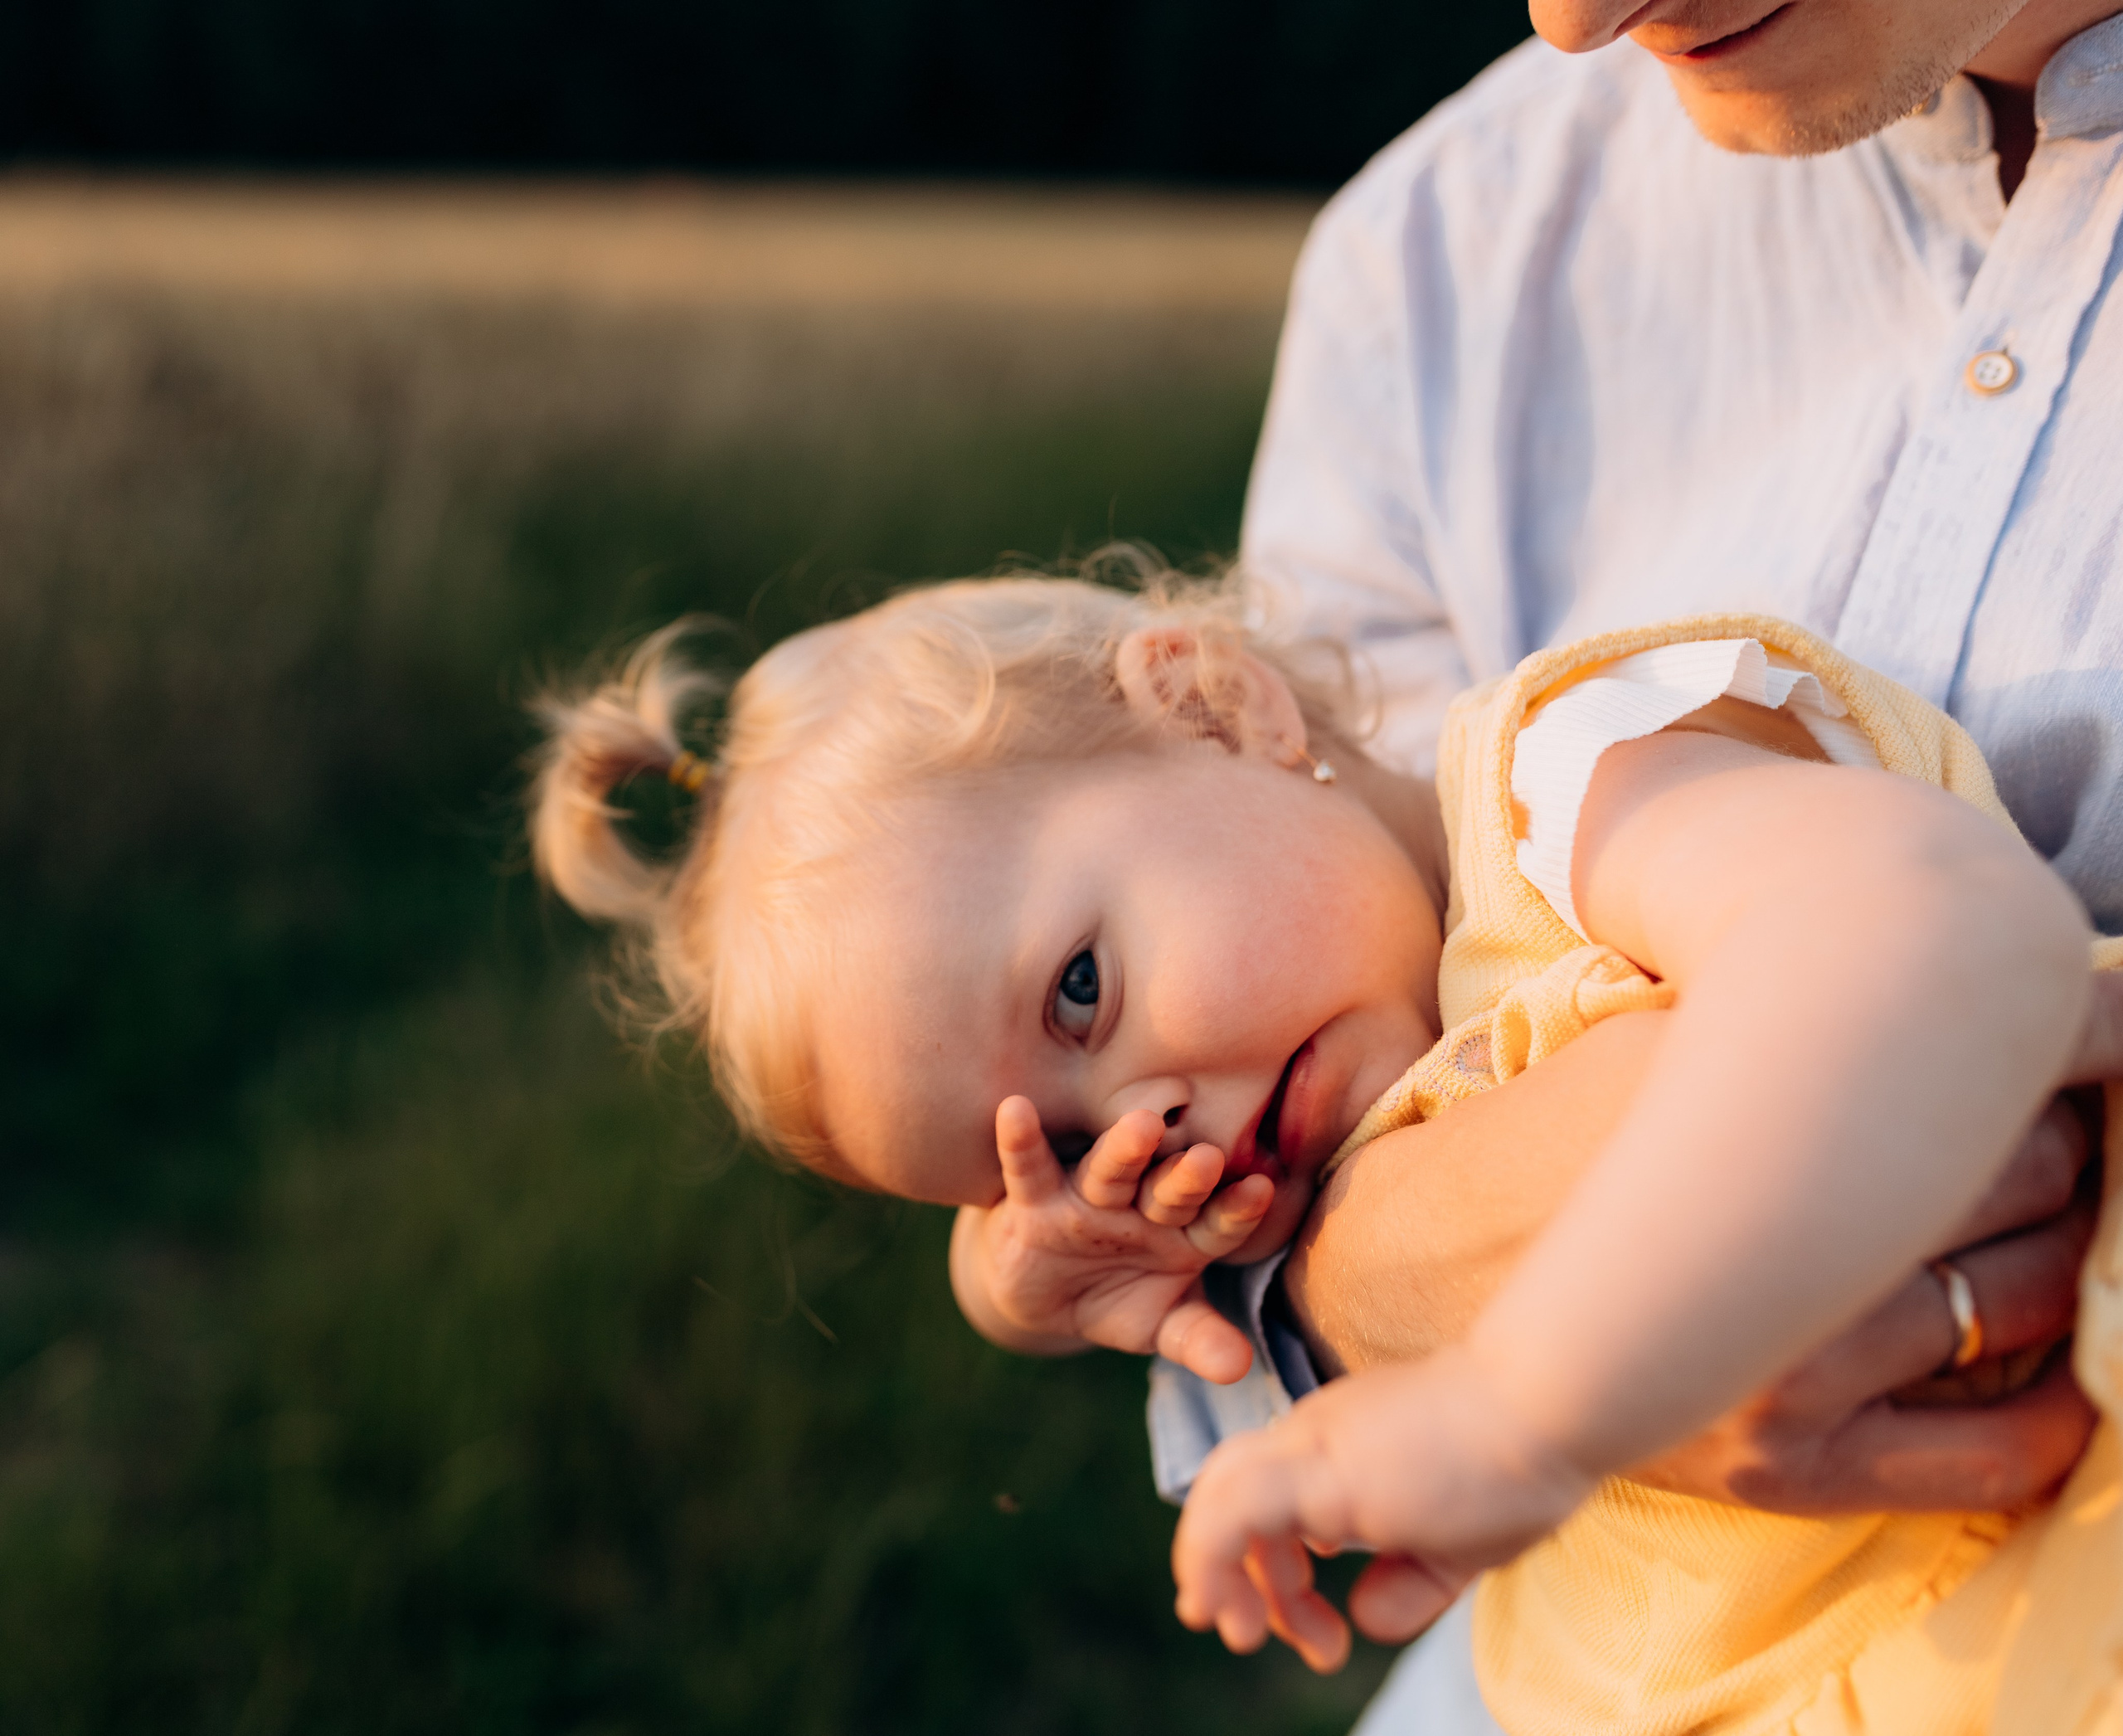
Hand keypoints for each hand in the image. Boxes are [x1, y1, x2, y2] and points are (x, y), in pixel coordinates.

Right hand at [950, 1097, 1272, 1382]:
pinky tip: (1014, 1110)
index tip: (1261, 1191)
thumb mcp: (1159, 1325)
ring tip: (1142, 1126)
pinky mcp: (1034, 1199)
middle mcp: (1141, 1204)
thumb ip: (1199, 1340)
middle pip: (1167, 1189)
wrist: (1046, 1296)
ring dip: (1123, 1150)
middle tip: (1207, 1158)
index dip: (1236, 1210)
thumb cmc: (1119, 1297)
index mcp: (1184, 1230)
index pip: (1216, 1222)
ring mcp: (1087, 1197)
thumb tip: (1239, 1368)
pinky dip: (1020, 1140)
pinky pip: (1028, 1167)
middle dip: (1185, 1178)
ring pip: (1108, 1171)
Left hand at [1171, 1346, 1593, 1672]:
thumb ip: (1409, 1580)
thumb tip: (1365, 1616)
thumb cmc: (1523, 1463)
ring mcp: (1313, 1444)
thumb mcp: (1459, 1545)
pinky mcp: (1316, 1466)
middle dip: (1235, 1577)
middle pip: (1232, 1497)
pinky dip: (1209, 1559)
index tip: (1319, 1633)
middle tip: (1255, 1637)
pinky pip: (1228, 1513)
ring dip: (1214, 1577)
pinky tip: (1226, 1606)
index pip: (1269, 1496)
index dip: (1272, 1569)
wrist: (1550, 1402)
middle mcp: (1317, 1436)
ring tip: (1243, 1634)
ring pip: (1217, 1498)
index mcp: (1345, 1445)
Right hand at [1283, 998, 2115, 1512]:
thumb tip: (1953, 990)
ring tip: (2026, 1208)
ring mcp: (1781, 1365)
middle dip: (2058, 1131)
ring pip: (2024, 1290)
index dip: (2054, 1034)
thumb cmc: (1538, 1142)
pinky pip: (1997, 1450)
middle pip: (2023, 1167)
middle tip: (2043, 1111)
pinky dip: (2059, 1400)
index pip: (1979, 1055)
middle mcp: (1767, 1234)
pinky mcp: (1782, 1465)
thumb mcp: (1640, 1033)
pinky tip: (2054, 1350)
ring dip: (2063, 1240)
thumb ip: (1774, 1014)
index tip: (2065, 1025)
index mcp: (1724, 1091)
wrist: (1412, 1288)